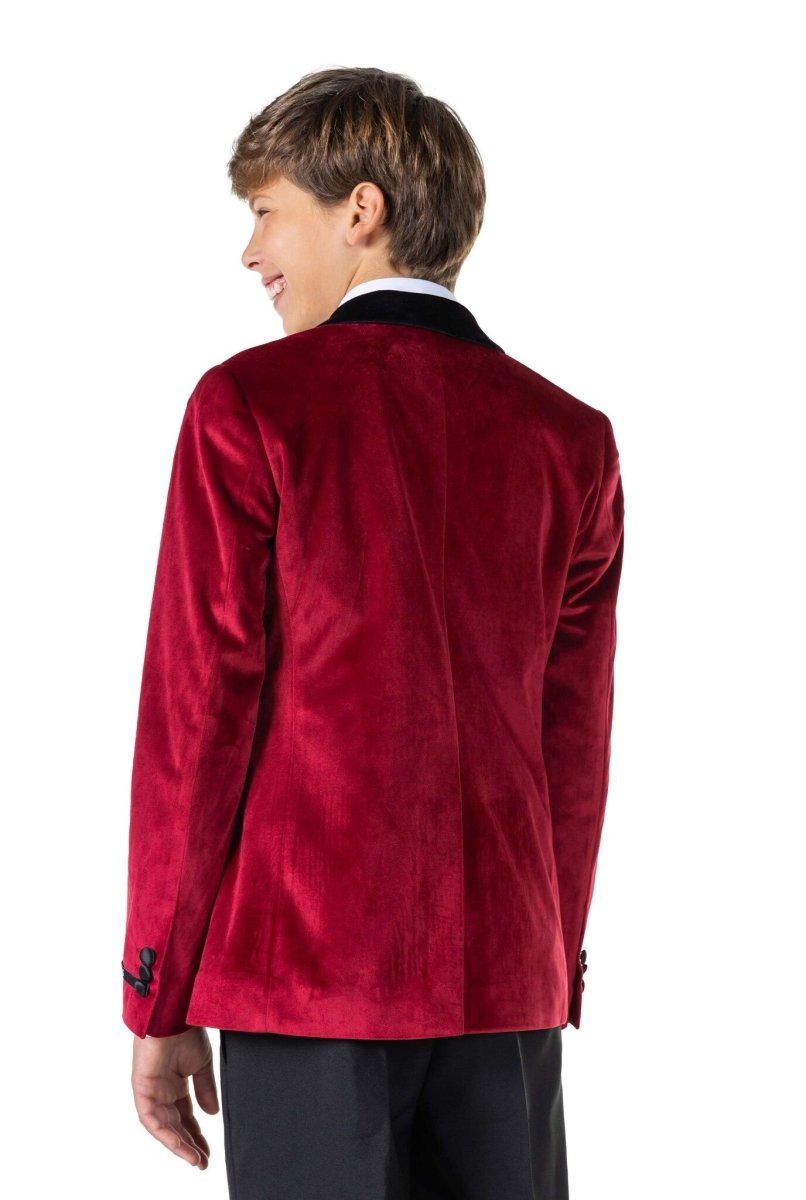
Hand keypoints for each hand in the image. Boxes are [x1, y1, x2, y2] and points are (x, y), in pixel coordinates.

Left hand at [130, 1026, 217, 1168]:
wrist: (176, 1014)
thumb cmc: (187, 1032)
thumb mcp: (202, 1065)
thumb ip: (205, 1090)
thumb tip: (212, 1114)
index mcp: (175, 1086)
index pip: (186, 1117)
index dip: (196, 1135)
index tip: (208, 1151)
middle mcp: (162, 1092)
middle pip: (175, 1126)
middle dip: (189, 1145)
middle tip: (203, 1162)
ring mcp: (151, 1092)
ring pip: (163, 1127)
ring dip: (178, 1145)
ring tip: (195, 1159)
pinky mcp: (142, 1090)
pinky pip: (151, 1120)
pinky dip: (165, 1134)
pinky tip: (180, 1145)